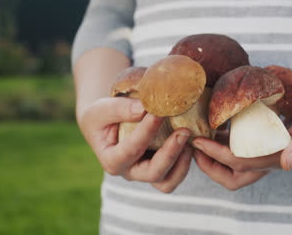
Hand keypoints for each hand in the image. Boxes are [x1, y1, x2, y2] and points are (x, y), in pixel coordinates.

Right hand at [78, 97, 192, 192]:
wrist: (108, 122)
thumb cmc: (102, 115)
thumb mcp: (101, 109)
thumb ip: (119, 109)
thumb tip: (143, 109)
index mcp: (111, 160)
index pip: (131, 150)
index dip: (146, 132)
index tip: (158, 112)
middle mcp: (130, 172)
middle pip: (153, 173)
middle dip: (171, 153)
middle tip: (184, 131)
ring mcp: (146, 173)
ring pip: (168, 182)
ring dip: (182, 163)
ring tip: (189, 140)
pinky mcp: (161, 169)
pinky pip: (176, 175)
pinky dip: (186, 162)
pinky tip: (191, 142)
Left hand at [192, 130, 274, 190]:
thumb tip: (287, 165)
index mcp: (277, 161)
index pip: (238, 163)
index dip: (215, 154)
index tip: (197, 141)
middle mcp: (267, 163)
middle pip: (232, 176)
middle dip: (209, 166)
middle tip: (193, 147)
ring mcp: (264, 155)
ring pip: (232, 166)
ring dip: (213, 156)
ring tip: (197, 137)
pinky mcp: (262, 145)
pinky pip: (237, 150)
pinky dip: (223, 143)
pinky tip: (214, 127)